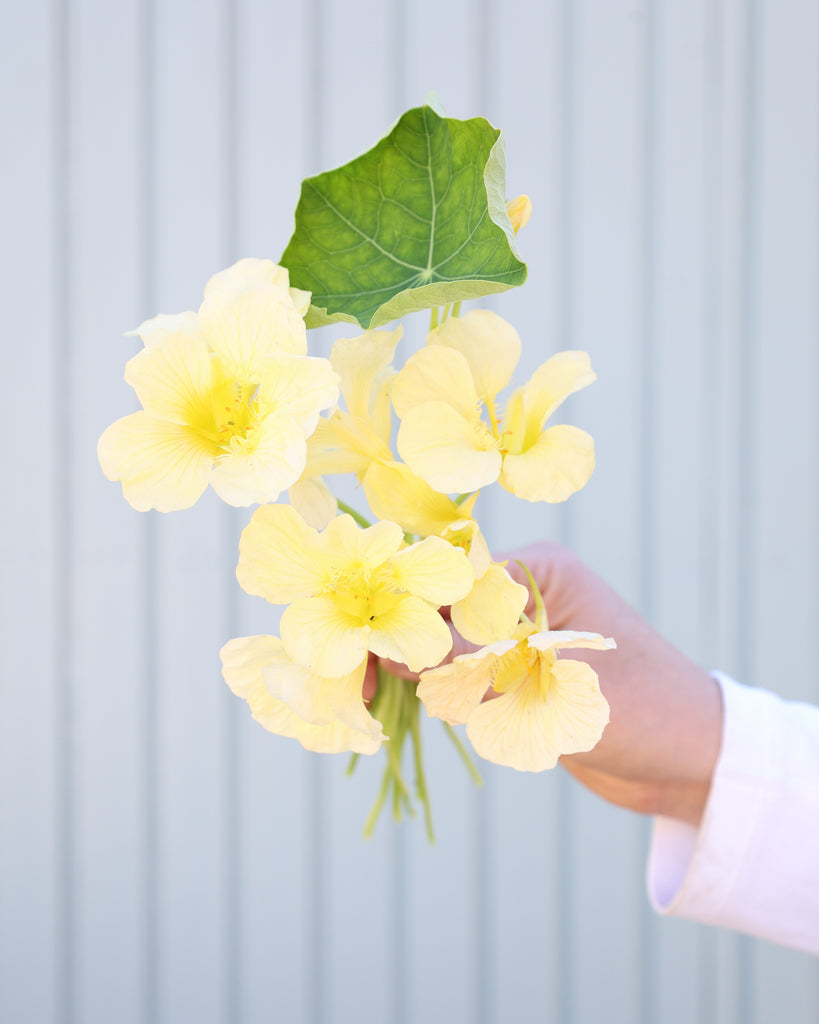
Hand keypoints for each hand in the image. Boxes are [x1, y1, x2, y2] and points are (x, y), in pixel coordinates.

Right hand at [368, 541, 722, 826]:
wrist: (691, 762)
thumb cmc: (643, 710)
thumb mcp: (557, 684)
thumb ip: (478, 662)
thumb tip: (397, 647)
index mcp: (535, 573)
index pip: (446, 578)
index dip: (398, 611)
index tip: (358, 647)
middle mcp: (519, 595)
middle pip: (433, 606)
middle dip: (391, 640)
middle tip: (345, 682)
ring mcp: (513, 634)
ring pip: (437, 641)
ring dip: (402, 667)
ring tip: (357, 698)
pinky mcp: (511, 673)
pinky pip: (454, 672)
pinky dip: (426, 688)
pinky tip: (393, 705)